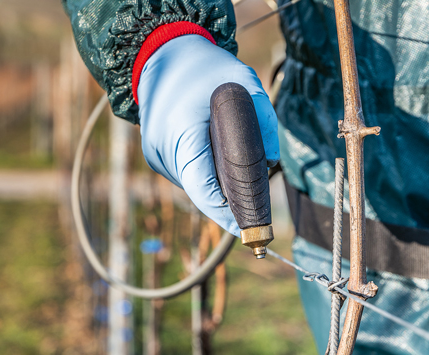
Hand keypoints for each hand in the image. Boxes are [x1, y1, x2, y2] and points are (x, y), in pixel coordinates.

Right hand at [138, 34, 279, 235]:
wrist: (163, 52)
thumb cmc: (206, 67)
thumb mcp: (245, 83)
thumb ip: (265, 122)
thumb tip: (272, 163)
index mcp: (181, 134)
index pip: (204, 189)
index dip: (227, 214)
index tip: (249, 228)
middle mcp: (162, 150)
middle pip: (201, 192)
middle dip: (228, 203)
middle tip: (257, 213)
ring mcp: (155, 155)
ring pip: (194, 186)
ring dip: (217, 188)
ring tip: (241, 184)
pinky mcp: (155, 156)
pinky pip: (186, 175)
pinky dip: (205, 175)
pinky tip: (219, 165)